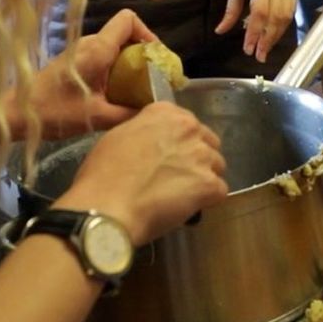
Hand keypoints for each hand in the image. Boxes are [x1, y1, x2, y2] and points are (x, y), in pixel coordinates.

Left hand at [28, 11, 159, 139]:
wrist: (16, 113)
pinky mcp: (73, 61)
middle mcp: (89, 43)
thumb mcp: (97, 117)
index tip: (155, 58)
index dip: (147, 33)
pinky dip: (115, 68)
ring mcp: (80, 50)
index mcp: (98, 49)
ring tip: (137, 87)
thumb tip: (153, 110)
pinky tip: (116, 92)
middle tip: (153, 78)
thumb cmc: (55, 112)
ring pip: (114, 45)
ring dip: (129, 62)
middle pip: (125, 33)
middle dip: (142, 52)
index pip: (129, 19)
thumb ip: (128, 112)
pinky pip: (103, 55)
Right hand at [59, 102, 228, 245]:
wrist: (107, 205)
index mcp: (165, 113)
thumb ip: (144, 131)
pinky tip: (189, 208)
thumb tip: (152, 142)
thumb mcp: (118, 136)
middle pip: (207, 142)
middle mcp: (189, 128)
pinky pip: (219, 191)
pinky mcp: (209, 184)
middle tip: (178, 176)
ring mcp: (202, 156)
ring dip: (203, 178)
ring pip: (216, 166)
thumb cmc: (103, 173)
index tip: (170, 156)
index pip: (187, 123)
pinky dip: (207, 201)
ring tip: (182, 195)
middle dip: (197, 158)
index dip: (180, 142)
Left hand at [215, 0, 296, 63]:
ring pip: (286, 16)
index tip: (248, 49)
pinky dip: (283, 24)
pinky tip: (274, 32)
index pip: (260, 13)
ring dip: (276, 35)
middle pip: (276, 18)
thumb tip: (221, 31)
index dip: (254, 33)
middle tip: (257, 55)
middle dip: (267, 40)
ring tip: (265, 48)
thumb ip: (231, 8)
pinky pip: (291, 9)